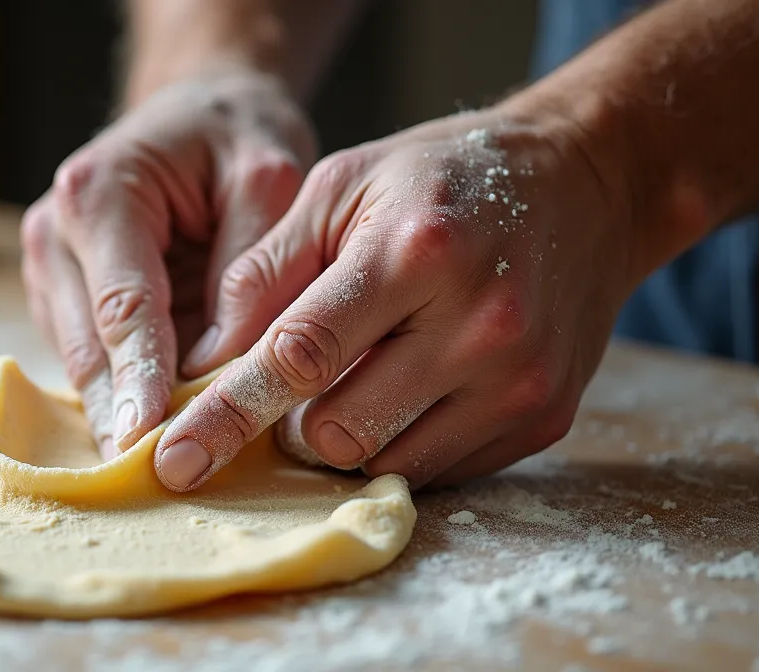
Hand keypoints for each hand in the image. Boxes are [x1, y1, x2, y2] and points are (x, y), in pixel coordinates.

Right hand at [21, 72, 316, 458]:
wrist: (197, 114)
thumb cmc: (234, 135)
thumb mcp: (267, 178)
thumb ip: (251, 267)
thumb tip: (229, 364)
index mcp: (98, 195)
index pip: (123, 307)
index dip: (139, 379)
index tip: (149, 440)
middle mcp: (55, 233)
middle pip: (89, 347)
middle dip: (124, 414)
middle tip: (158, 477)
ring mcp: (51, 268)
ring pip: (84, 362)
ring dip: (123, 412)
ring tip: (168, 465)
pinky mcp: (64, 296)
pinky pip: (94, 358)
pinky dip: (126, 393)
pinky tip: (161, 431)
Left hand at [153, 104, 637, 490]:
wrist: (586, 185)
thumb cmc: (442, 180)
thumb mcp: (339, 186)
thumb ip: (265, 271)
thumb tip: (204, 361)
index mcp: (414, 253)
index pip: (298, 358)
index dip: (226, 414)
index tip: (172, 460)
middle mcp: (478, 325)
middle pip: (339, 432)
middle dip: (294, 423)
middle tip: (307, 374)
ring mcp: (520, 381)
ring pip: (386, 466)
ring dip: (348, 437)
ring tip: (366, 372)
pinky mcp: (546, 419)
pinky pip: (440, 472)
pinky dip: (402, 443)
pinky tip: (414, 385)